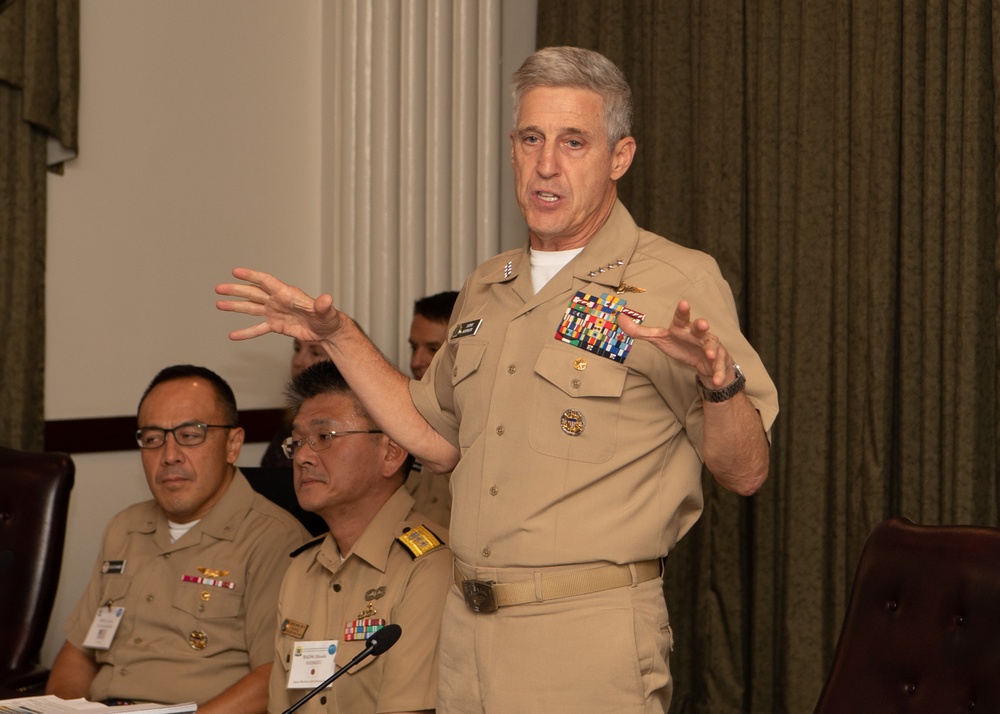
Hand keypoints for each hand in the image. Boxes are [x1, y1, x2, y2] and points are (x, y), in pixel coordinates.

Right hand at [215, 268, 345, 341]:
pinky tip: (233, 335)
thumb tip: (327, 299)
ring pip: (252, 308)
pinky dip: (246, 332)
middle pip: (254, 293)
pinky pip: (258, 329)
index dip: (252, 276)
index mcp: (288, 294)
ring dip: (236, 306)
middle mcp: (278, 301)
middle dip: (237, 290)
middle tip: (219, 288)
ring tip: (219, 304)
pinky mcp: (276, 326)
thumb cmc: (328, 319)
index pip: (266, 282)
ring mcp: (275, 312)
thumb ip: (323, 306)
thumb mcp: (326, 313)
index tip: (236, 272)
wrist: (327, 332)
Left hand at [618, 299, 734, 386]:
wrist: (705, 361)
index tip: (683, 303)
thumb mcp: (660, 339)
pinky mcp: (719, 360)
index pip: (681, 318)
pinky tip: (716, 380)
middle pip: (700, 328)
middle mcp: (698, 334)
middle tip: (702, 325)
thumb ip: (640, 331)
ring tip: (710, 355)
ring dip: (712, 350)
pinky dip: (718, 374)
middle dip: (702, 325)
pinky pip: (719, 368)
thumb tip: (619, 318)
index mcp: (683, 328)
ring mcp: (710, 346)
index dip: (682, 311)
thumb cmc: (681, 345)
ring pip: (713, 346)